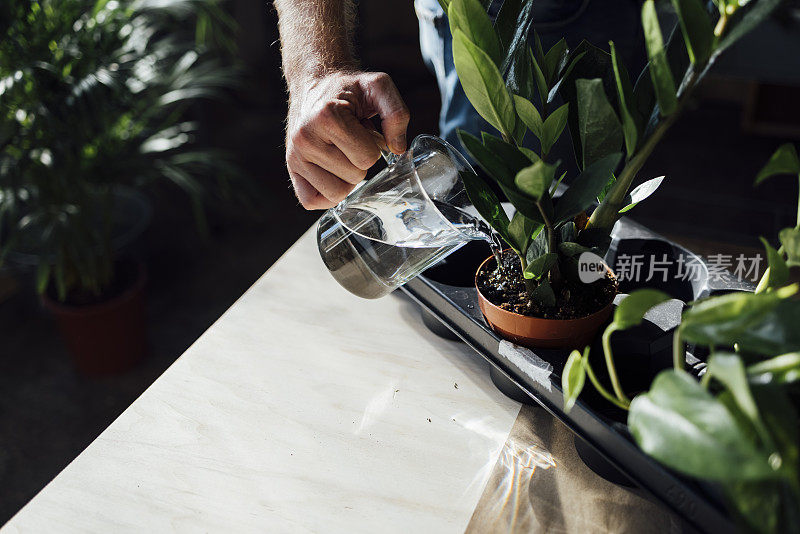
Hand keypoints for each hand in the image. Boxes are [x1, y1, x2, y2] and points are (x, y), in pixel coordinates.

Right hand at [285, 71, 409, 208]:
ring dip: (346, 178)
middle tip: (350, 140)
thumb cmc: (348, 88)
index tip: (362, 130)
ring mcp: (295, 155)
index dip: (373, 146)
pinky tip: (332, 174)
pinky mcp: (290, 168)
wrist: (315, 83)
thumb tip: (397, 149)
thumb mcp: (378, 86)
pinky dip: (327, 195)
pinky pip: (311, 201)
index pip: (367, 158)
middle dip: (360, 161)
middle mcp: (305, 138)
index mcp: (327, 116)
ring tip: (341, 153)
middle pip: (355, 177)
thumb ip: (396, 113)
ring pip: (337, 194)